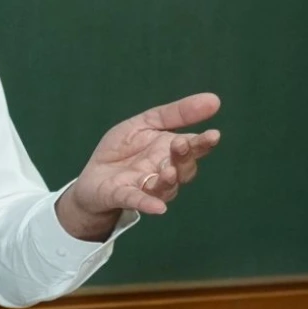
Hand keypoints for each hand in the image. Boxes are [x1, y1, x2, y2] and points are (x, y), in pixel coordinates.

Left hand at [56, 93, 220, 240]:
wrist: (93, 175)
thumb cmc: (123, 149)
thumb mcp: (145, 122)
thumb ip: (176, 114)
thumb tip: (214, 100)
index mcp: (170, 151)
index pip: (194, 148)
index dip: (204, 143)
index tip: (213, 135)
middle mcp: (165, 171)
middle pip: (184, 169)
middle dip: (184, 157)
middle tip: (181, 144)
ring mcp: (146, 186)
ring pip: (165, 187)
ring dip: (169, 180)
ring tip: (168, 171)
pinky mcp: (124, 196)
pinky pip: (138, 200)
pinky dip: (148, 203)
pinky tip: (158, 208)